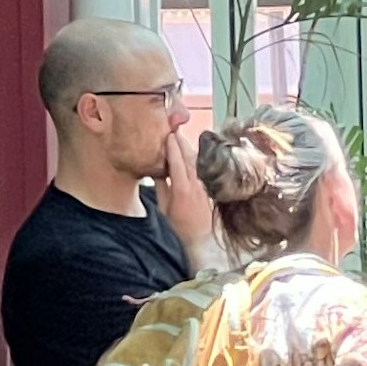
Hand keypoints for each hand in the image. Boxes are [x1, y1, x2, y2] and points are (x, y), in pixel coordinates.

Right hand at [157, 115, 214, 250]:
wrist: (202, 236)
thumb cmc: (180, 223)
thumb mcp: (165, 207)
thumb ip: (161, 186)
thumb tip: (157, 170)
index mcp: (182, 188)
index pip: (177, 162)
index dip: (173, 147)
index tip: (168, 135)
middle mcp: (195, 183)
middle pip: (188, 156)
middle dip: (181, 142)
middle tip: (173, 129)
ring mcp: (204, 183)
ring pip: (196, 160)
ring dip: (188, 147)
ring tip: (180, 137)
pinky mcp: (209, 184)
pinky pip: (201, 166)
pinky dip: (195, 156)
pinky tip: (191, 151)